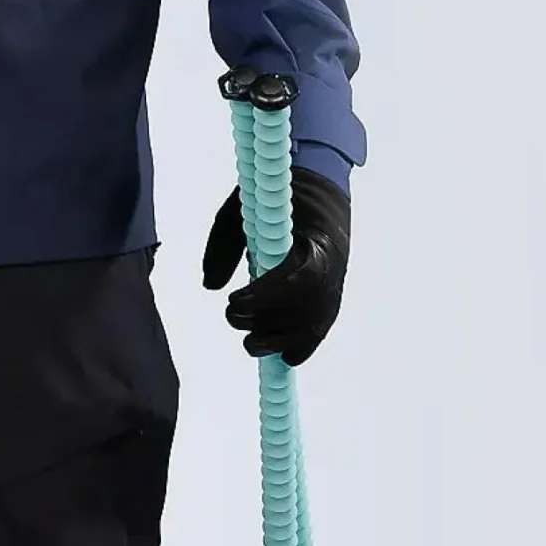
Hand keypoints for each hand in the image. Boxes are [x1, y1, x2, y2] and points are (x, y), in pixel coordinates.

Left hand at [202, 165, 350, 365]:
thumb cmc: (275, 198)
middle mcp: (332, 265)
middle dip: (266, 322)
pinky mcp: (331, 296)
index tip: (236, 299)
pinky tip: (282, 356)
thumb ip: (224, 247)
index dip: (268, 296)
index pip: (300, 277)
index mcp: (314, 237)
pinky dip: (301, 346)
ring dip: (279, 341)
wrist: (319, 189)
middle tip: (233, 316)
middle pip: (307, 309)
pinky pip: (321, 329)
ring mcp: (334, 282)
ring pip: (315, 325)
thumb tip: (210, 286)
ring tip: (249, 341)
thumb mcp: (242, 209)